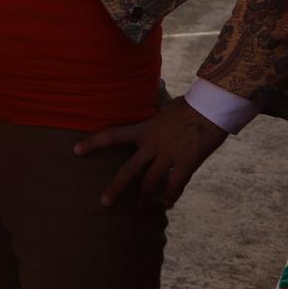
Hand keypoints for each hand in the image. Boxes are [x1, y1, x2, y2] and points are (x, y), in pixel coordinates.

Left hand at [74, 96, 227, 206]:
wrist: (211, 108)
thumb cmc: (189, 106)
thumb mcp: (165, 104)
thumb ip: (157, 101)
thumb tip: (157, 82)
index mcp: (144, 129)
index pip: (112, 135)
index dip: (93, 143)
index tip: (75, 151)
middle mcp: (152, 144)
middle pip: (129, 171)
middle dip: (116, 188)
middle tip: (104, 202)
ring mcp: (169, 155)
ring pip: (151, 182)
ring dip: (146, 197)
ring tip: (141, 206)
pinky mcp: (187, 163)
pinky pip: (175, 185)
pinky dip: (170, 196)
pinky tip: (167, 203)